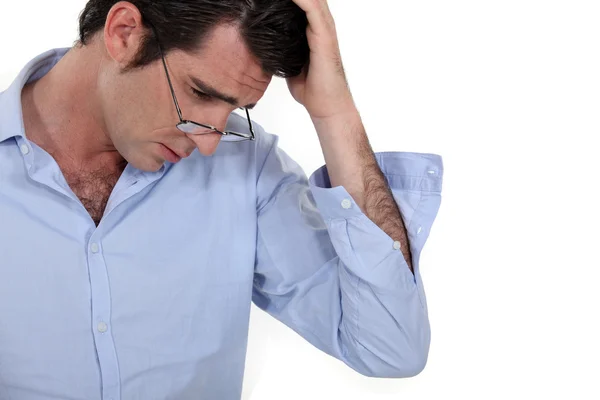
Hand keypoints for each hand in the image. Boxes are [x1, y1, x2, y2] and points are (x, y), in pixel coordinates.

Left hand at [287, 0, 355, 119]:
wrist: (327, 106)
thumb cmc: (312, 88)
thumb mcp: (291, 62)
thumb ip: (283, 48)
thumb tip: (263, 43)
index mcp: (313, 29)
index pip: (302, 3)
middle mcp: (321, 25)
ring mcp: (324, 29)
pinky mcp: (324, 36)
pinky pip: (312, 9)